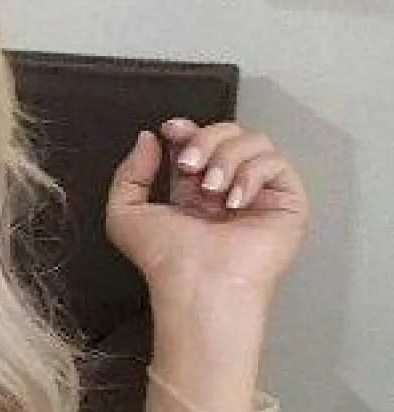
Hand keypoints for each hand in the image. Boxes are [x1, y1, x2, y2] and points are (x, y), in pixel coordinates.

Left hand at [105, 117, 309, 299]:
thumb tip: (148, 139)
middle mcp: (227, 188)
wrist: (196, 282)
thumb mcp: (125, 213)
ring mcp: (258, 194)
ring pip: (254, 141)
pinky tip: (234, 201)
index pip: (199, 141)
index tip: (171, 130)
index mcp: (194, 190)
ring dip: (226, 157)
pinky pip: (276, 162)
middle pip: (227, 133)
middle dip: (204, 140)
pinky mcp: (286, 202)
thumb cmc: (164, 260)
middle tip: (188, 165)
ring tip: (211, 189)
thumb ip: (129, 173)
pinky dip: (252, 173)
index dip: (187, 129)